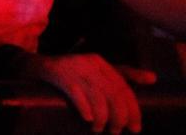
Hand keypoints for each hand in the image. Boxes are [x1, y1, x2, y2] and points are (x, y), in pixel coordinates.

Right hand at [29, 53, 149, 133]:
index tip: (135, 128)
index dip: (132, 110)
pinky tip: (89, 120)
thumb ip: (123, 74)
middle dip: (119, 117)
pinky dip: (86, 110)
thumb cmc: (70, 73)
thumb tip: (153, 79)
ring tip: (101, 129)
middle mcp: (89, 63)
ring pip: (98, 97)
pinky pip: (77, 95)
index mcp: (100, 62)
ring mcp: (74, 68)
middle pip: (113, 94)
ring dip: (103, 118)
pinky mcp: (59, 75)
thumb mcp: (96, 70)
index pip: (123, 88)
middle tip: (116, 132)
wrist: (36, 66)